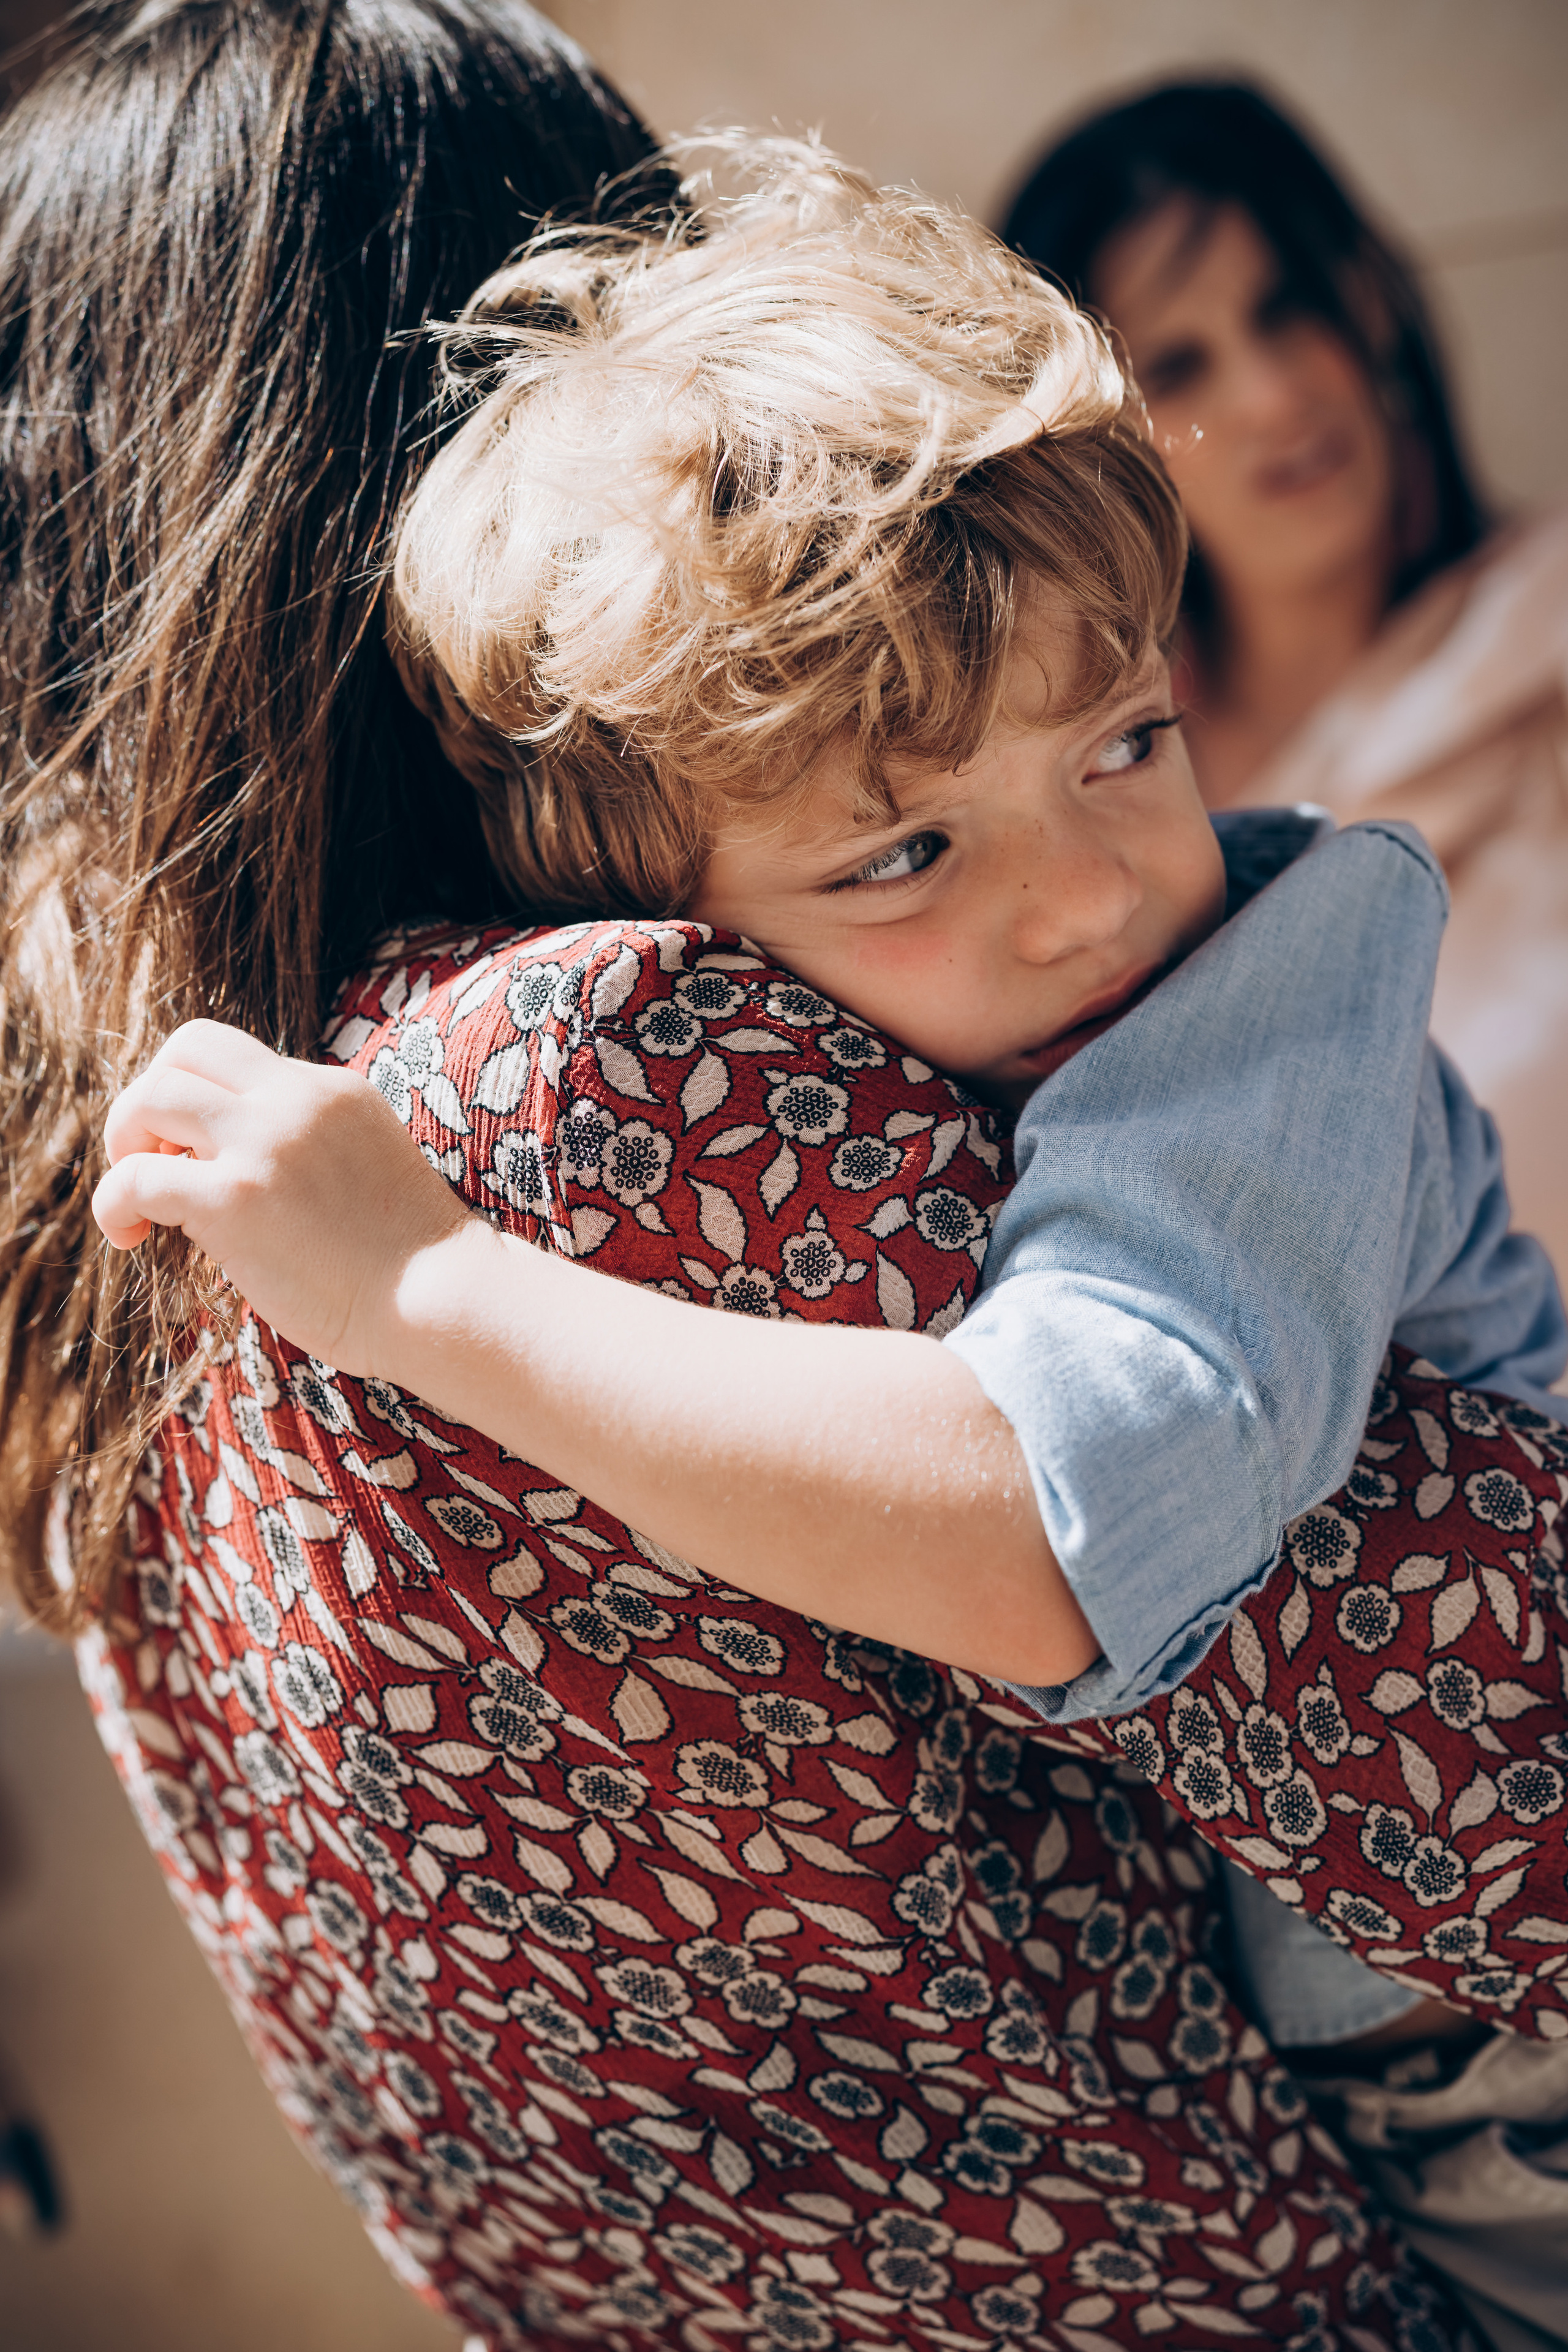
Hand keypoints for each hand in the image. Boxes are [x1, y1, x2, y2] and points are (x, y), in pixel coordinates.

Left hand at [92, 1019, 472, 1374]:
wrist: (441, 1300)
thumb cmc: (409, 1265)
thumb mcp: (365, 1165)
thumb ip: (310, 1147)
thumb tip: (237, 1168)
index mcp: (331, 1090)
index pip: (231, 1055)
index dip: (193, 1092)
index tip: (194, 1150)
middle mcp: (295, 1100)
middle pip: (183, 1050)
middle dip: (147, 1104)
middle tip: (151, 1166)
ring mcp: (264, 1144)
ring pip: (150, 1097)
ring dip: (123, 1144)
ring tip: (136, 1204)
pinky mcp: (235, 1199)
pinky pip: (135, 1179)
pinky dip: (112, 1204)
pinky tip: (129, 1238)